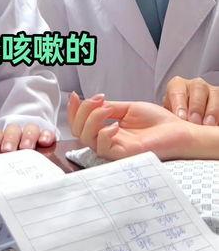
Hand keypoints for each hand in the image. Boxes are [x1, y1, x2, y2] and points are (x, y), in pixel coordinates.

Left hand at [0, 123, 55, 154]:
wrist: (34, 156)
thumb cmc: (12, 160)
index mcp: (3, 138)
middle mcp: (17, 134)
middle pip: (12, 131)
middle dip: (9, 140)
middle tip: (7, 150)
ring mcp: (32, 135)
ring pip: (29, 129)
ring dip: (27, 137)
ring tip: (26, 147)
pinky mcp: (47, 137)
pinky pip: (47, 133)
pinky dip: (46, 135)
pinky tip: (45, 141)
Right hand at [67, 92, 191, 160]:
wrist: (177, 128)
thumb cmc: (157, 120)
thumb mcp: (127, 108)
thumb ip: (107, 107)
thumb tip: (90, 103)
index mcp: (107, 129)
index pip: (81, 124)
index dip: (74, 111)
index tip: (76, 95)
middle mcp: (108, 140)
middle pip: (79, 131)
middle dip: (82, 112)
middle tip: (98, 100)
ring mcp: (115, 148)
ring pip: (87, 139)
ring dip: (93, 119)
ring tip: (108, 108)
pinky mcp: (124, 155)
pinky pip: (103, 148)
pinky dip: (104, 134)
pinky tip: (115, 125)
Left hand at [163, 76, 218, 125]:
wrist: (191, 122)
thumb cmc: (179, 119)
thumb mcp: (168, 115)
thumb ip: (163, 116)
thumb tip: (153, 124)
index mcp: (177, 86)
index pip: (177, 89)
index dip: (179, 102)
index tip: (180, 117)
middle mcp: (195, 85)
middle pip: (197, 88)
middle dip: (196, 106)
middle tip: (194, 122)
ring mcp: (210, 91)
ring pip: (213, 93)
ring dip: (210, 110)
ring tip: (207, 125)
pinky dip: (218, 113)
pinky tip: (215, 123)